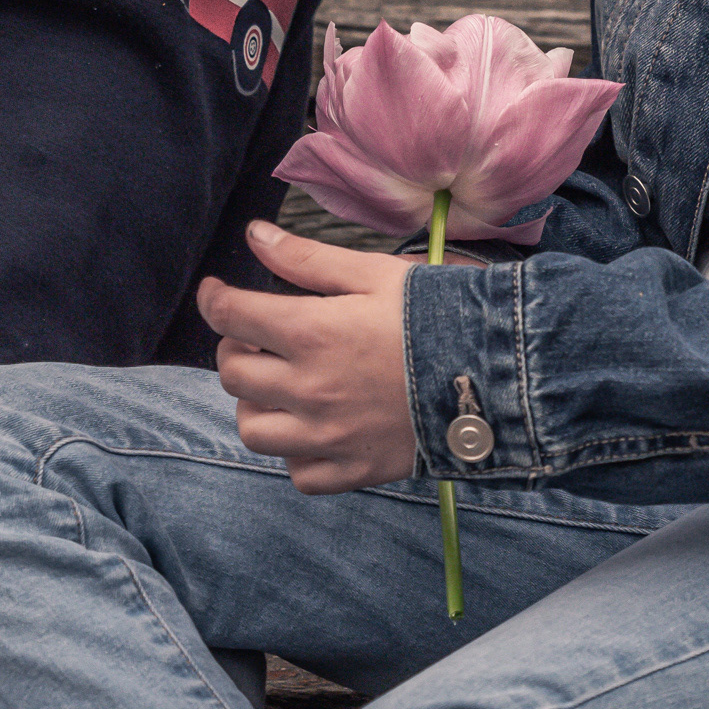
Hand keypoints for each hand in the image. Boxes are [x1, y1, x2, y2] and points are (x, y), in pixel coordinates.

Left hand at [197, 221, 420, 493]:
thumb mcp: (371, 272)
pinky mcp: (351, 470)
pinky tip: (313, 424)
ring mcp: (328, 437)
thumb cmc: (433, 314)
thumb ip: (306, 258)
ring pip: (253, 430)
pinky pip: (297, 472)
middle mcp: (309, 390)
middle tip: (259, 334)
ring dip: (255, 402)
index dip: (214, 300)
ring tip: (278, 382)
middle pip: (233, 375)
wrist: (493, 374)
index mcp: (311, 333)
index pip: (231, 317)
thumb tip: (255, 236)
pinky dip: (295, 450)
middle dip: (236, 348)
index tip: (216, 292)